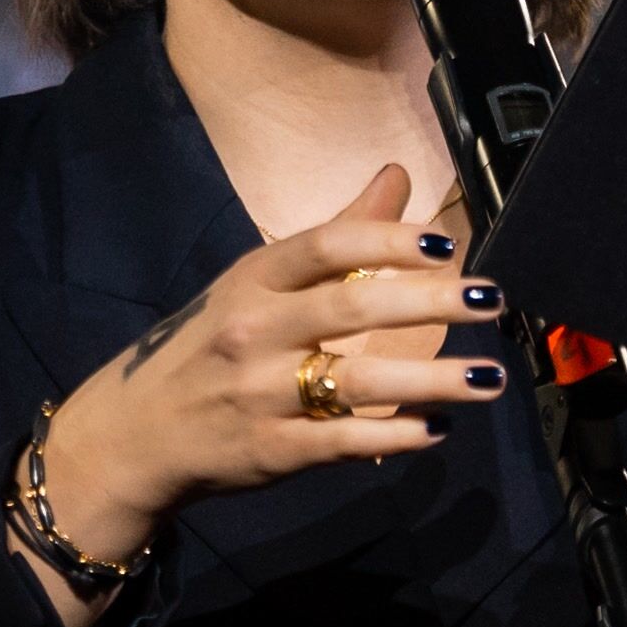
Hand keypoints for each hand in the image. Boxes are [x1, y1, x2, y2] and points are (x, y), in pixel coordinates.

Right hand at [12, 165, 509, 624]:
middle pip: (352, 308)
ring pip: (357, 381)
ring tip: (490, 376)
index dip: (389, 240)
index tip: (447, 243)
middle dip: (429, 302)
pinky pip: (342, 441)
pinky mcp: (271, 451)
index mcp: (254, 279)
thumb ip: (336, 235)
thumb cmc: (210, 345)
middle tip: (492, 300)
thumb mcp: (256, 282)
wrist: (134, 432)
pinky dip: (393, 436)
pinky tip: (437, 429)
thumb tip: (397, 175)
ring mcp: (261, 394)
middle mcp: (256, 332)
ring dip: (431, 380)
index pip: (327, 247)